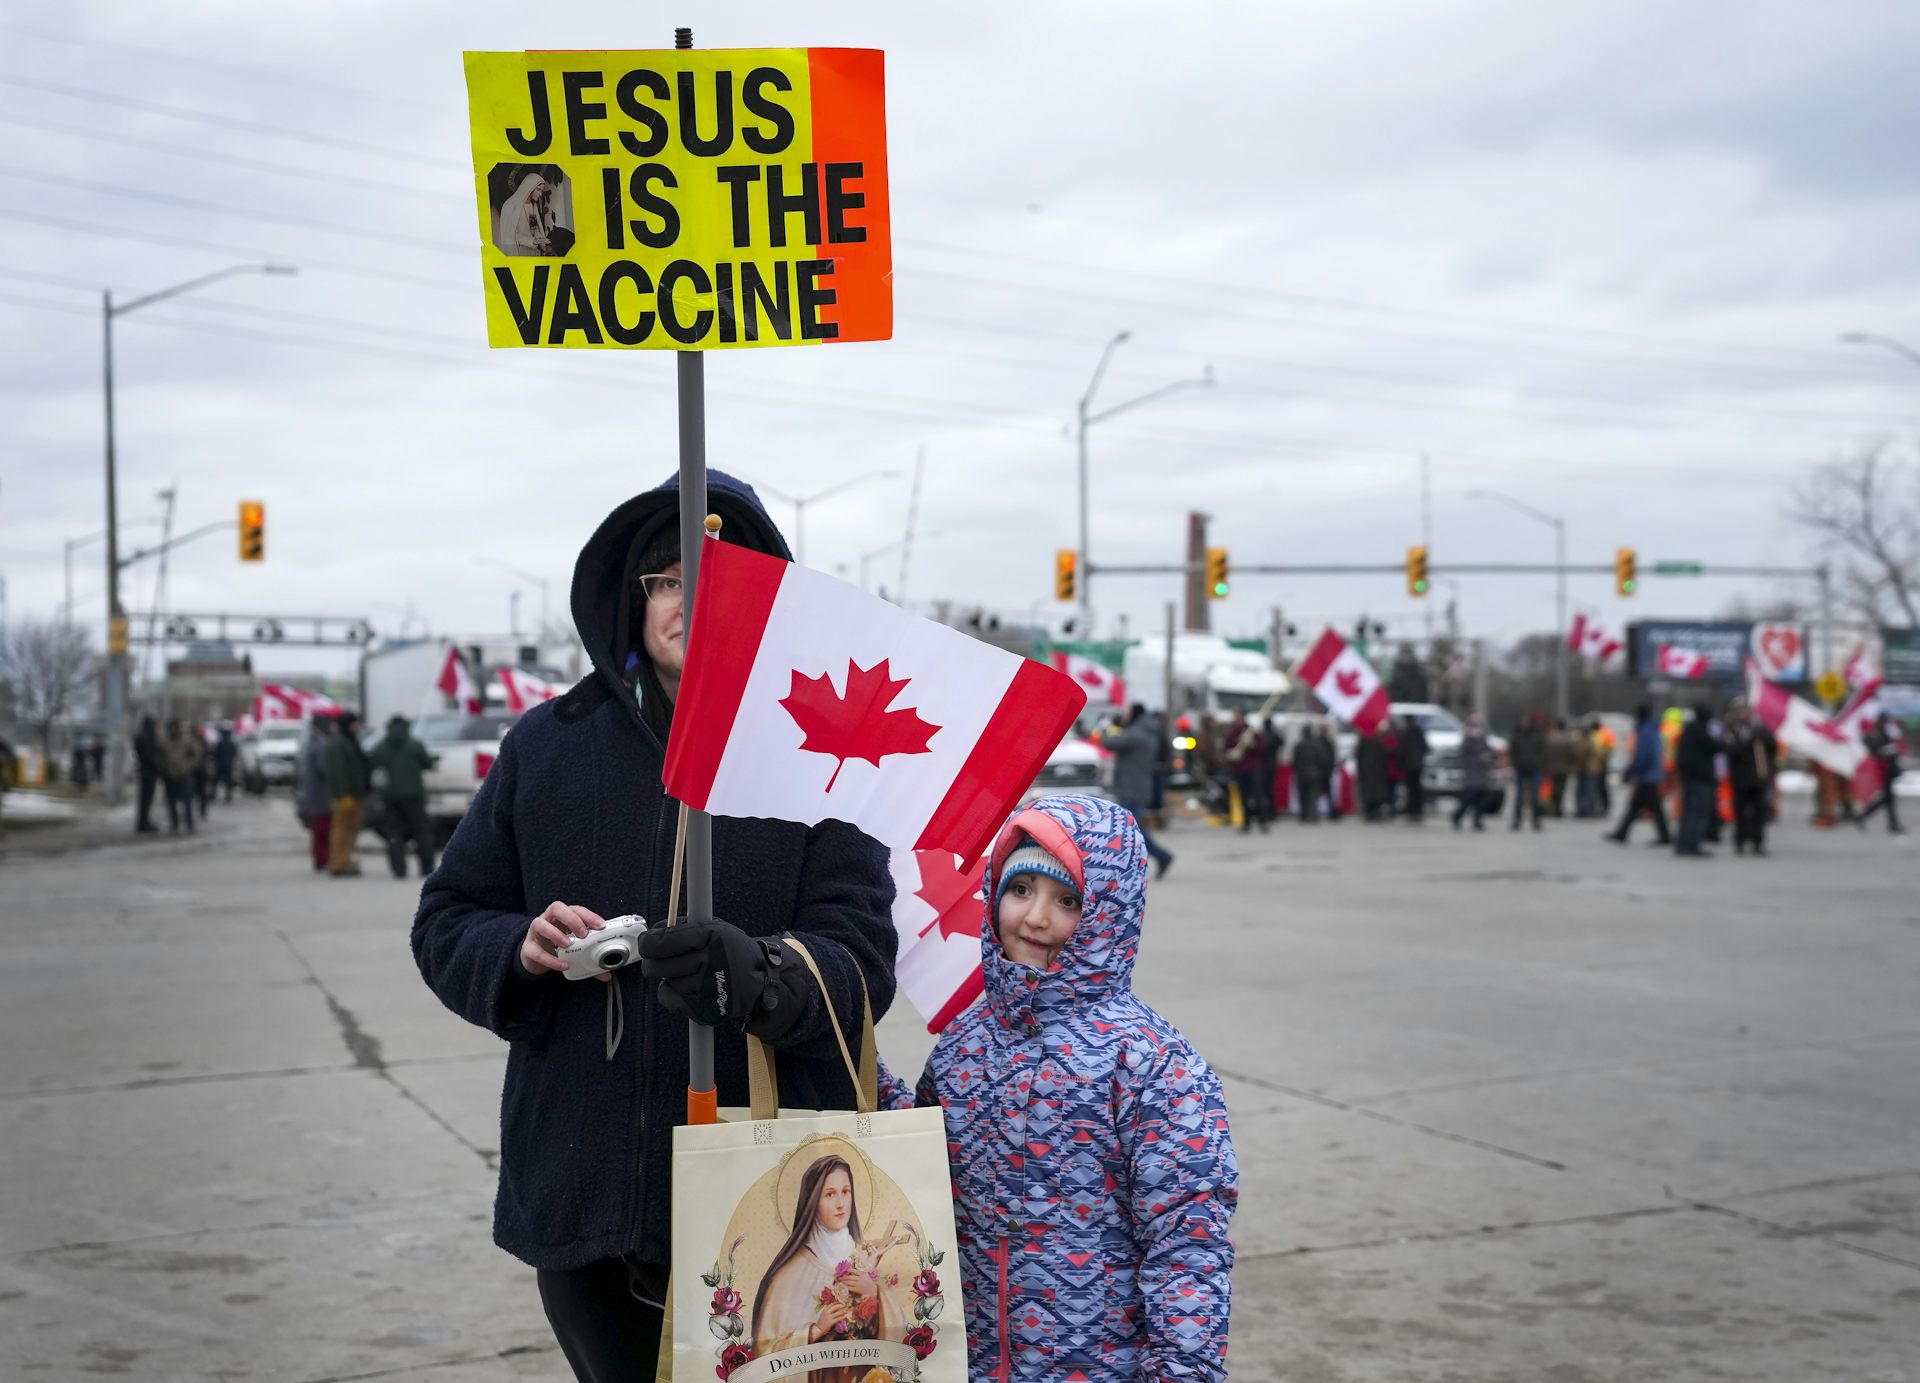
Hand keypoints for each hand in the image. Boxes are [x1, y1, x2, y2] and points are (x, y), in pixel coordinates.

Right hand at [520, 900, 608, 979]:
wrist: (535, 957)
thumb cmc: (557, 947)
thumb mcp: (575, 949)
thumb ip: (590, 959)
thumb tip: (607, 974)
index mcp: (563, 917)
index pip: (575, 909)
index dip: (588, 915)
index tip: (600, 925)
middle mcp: (548, 920)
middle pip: (556, 908)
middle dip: (571, 919)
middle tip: (582, 933)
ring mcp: (536, 932)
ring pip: (540, 923)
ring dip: (555, 934)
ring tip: (568, 945)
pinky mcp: (528, 947)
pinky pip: (535, 951)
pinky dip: (549, 958)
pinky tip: (562, 964)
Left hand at [637, 919, 787, 1032]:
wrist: (757, 982)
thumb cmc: (730, 952)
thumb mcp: (716, 928)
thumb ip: (684, 928)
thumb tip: (650, 934)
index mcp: (713, 936)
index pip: (663, 941)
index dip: (647, 942)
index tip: (646, 943)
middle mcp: (712, 961)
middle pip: (658, 965)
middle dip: (653, 963)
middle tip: (658, 960)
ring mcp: (708, 987)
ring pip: (665, 982)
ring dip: (669, 977)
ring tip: (689, 973)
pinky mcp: (704, 1008)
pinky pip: (668, 999)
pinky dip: (671, 993)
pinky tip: (687, 988)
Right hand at [809, 1299, 851, 1341]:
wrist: (818, 1329)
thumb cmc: (822, 1321)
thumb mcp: (824, 1314)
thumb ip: (828, 1310)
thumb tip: (835, 1306)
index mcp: (825, 1309)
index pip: (832, 1303)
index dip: (838, 1302)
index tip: (842, 1302)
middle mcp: (827, 1312)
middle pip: (836, 1306)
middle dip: (842, 1305)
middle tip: (846, 1305)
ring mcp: (829, 1317)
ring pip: (838, 1312)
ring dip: (843, 1311)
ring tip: (847, 1311)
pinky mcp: (831, 1322)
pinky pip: (838, 1318)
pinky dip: (842, 1317)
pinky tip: (845, 1316)